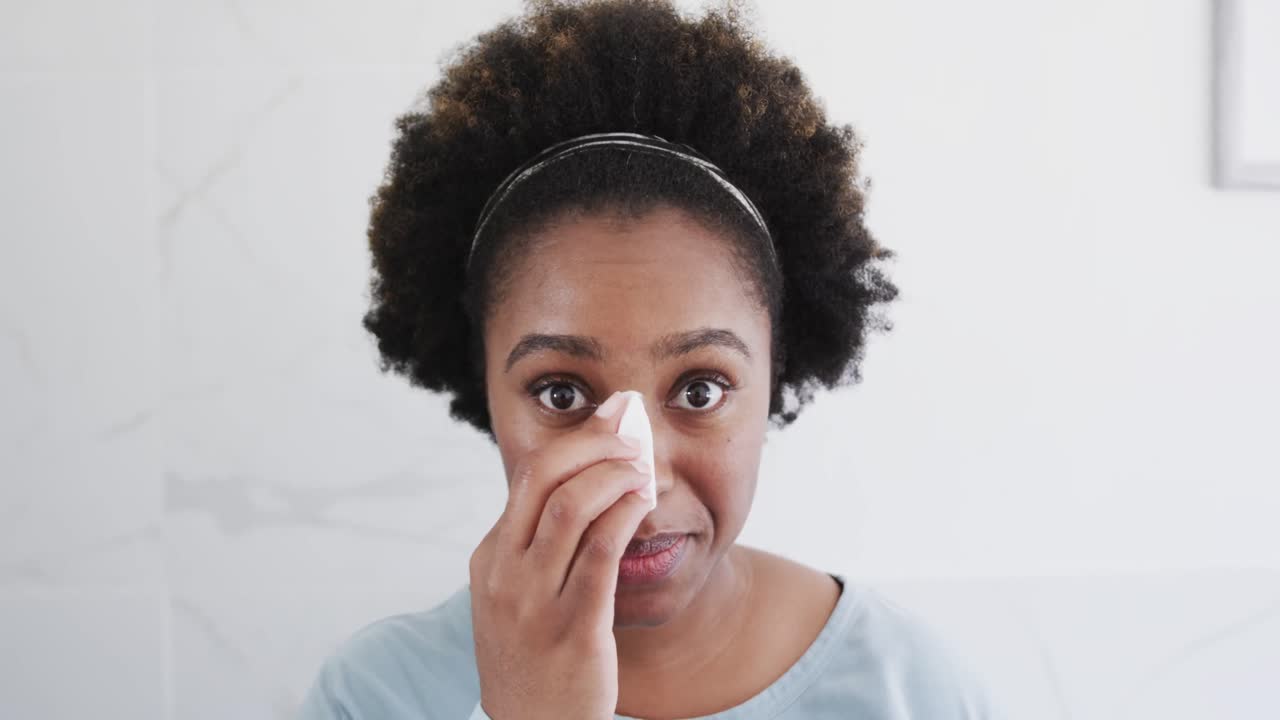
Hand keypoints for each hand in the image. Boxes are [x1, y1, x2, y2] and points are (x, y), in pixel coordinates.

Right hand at [469, 391, 653, 719]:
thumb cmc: (534, 658)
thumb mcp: (514, 597)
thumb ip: (534, 546)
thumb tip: (574, 483)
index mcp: (489, 558)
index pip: (528, 476)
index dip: (576, 439)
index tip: (612, 416)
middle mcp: (504, 574)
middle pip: (543, 479)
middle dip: (593, 441)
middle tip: (632, 428)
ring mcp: (534, 602)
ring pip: (570, 508)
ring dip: (613, 473)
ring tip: (644, 464)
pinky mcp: (574, 627)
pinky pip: (600, 553)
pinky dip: (625, 515)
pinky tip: (644, 501)